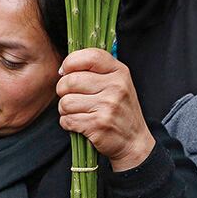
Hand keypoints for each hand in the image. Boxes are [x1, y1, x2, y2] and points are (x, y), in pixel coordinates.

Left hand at [56, 48, 154, 171]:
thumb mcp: (116, 84)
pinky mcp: (98, 124)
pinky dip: (67, 123)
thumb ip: (95, 71)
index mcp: (119, 72)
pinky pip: (67, 119)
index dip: (70, 62)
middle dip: (63, 91)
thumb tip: (63, 68)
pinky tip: (79, 123)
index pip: (89, 56)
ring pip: (65, 102)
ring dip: (65, 109)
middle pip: (70, 81)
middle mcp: (116, 87)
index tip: (66, 72)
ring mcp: (108, 106)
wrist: (133, 141)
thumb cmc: (119, 110)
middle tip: (71, 97)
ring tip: (77, 112)